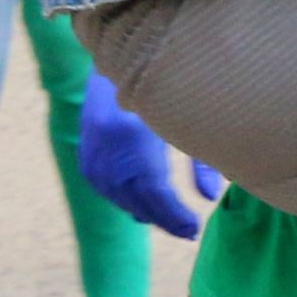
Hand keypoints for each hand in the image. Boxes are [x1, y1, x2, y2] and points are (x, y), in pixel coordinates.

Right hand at [75, 72, 222, 238]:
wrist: (113, 65)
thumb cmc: (160, 88)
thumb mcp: (184, 120)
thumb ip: (199, 159)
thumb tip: (210, 197)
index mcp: (135, 141)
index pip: (157, 194)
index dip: (176, 217)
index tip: (195, 229)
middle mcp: (110, 153)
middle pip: (139, 202)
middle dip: (165, 220)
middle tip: (188, 230)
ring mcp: (93, 158)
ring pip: (122, 201)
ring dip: (147, 213)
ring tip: (171, 221)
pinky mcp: (86, 160)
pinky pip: (108, 193)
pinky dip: (128, 202)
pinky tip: (145, 207)